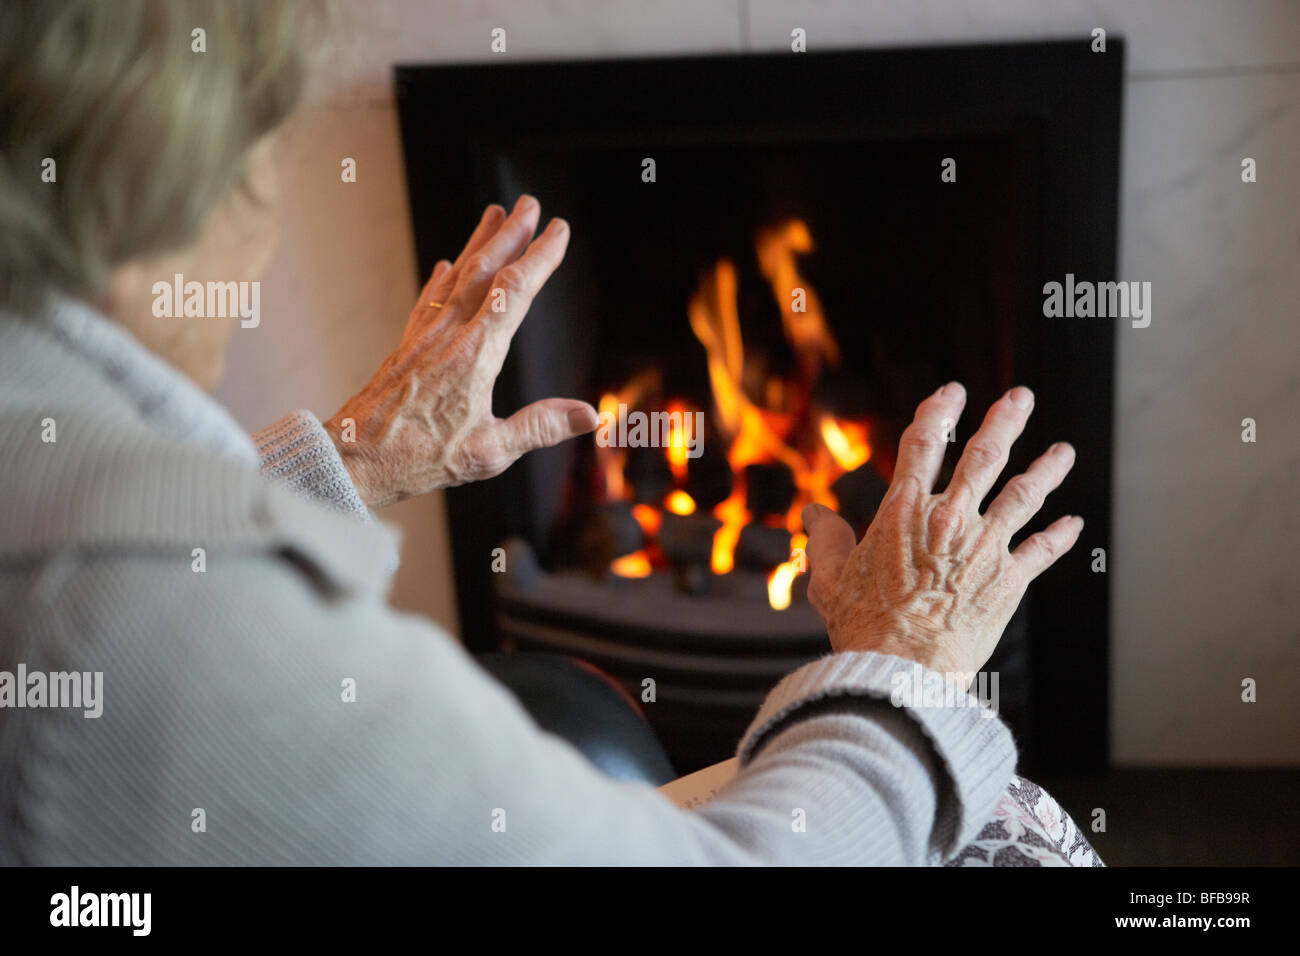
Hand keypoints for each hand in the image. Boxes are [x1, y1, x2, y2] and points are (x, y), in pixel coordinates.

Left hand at [325, 196, 598, 508]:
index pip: (516, 292)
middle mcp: (449, 335)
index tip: (558, 230)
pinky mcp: (405, 348)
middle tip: (530, 204)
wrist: (353, 457)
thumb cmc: (419, 458)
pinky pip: (428, 301)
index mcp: (476, 355)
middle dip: (510, 235)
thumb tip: (589, 414)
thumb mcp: (489, 452)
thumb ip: (540, 427)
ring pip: (455, 277)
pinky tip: (443, 267)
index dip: (540, 257)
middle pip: (484, 271)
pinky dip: (442, 279)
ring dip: (478, 243)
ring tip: (494, 215)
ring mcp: (424, 338)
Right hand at [801, 383, 1082, 681]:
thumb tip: (815, 514)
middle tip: (1020, 398)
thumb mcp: (830, 579)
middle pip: (984, 456)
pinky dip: (1060, 535)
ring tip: (1063, 451)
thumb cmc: (864, 627)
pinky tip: (1074, 523)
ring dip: (1046, 469)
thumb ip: (825, 540)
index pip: (923, 444)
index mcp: (904, 511)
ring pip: (1024, 494)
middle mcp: (950, 519)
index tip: (951, 393)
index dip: (938, 412)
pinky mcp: (1009, 581)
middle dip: (1004, 421)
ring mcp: (985, 547)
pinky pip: (1042, 550)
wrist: (905, 668)